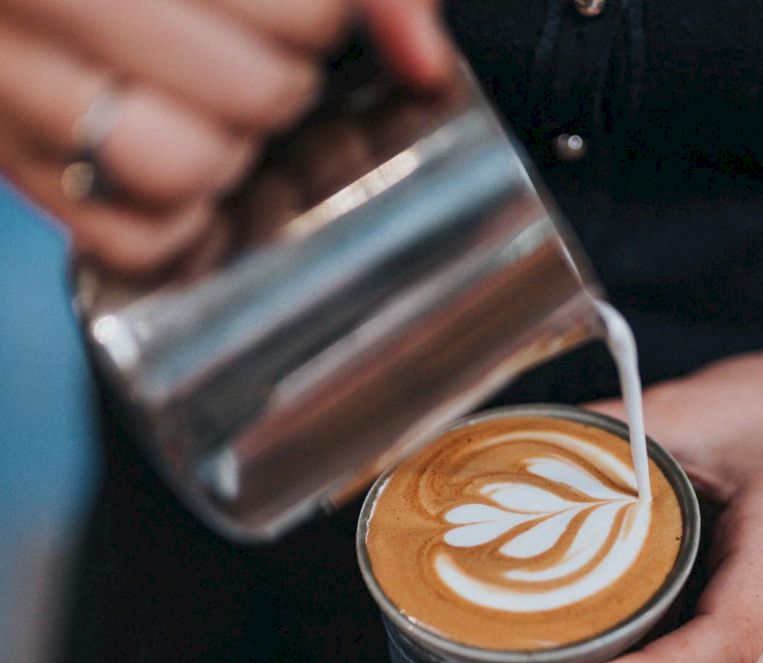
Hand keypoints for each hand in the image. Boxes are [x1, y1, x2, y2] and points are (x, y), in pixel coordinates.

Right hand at [0, 0, 450, 272]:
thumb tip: (425, 63)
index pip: (304, 18)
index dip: (317, 21)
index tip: (295, 13)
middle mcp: (41, 7)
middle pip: (255, 95)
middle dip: (280, 83)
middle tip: (255, 60)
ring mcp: (11, 92)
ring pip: (184, 169)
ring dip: (230, 154)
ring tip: (215, 113)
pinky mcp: (14, 166)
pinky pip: (134, 243)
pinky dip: (181, 225)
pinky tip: (183, 169)